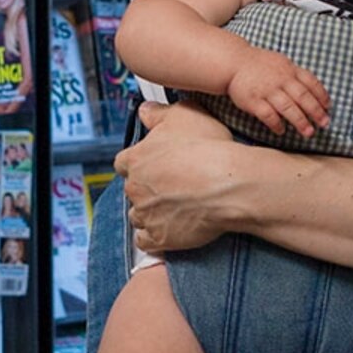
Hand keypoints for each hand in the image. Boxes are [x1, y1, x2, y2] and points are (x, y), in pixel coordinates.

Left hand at [115, 101, 240, 254]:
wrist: (229, 184)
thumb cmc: (208, 148)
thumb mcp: (184, 114)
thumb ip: (158, 113)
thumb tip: (145, 111)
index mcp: (136, 159)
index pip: (123, 163)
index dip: (138, 163)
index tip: (153, 165)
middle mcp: (135, 188)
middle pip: (133, 190)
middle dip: (147, 188)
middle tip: (171, 186)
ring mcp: (146, 215)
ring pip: (139, 215)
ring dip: (151, 213)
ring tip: (174, 208)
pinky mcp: (159, 238)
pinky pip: (146, 241)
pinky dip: (153, 237)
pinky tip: (168, 229)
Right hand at [224, 48, 328, 138]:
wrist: (234, 62)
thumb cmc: (260, 65)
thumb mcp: (282, 63)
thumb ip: (296, 75)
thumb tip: (314, 90)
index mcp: (290, 70)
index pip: (311, 83)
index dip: (322, 96)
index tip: (328, 107)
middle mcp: (281, 80)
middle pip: (303, 97)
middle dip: (316, 111)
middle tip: (324, 124)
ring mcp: (267, 90)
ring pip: (288, 107)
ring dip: (300, 121)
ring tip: (309, 132)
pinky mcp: (254, 101)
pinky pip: (268, 115)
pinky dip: (276, 124)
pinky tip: (281, 131)